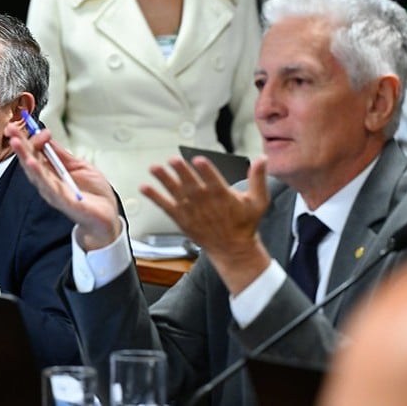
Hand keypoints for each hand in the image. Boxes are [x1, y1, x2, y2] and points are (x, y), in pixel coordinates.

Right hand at [5, 122, 120, 250]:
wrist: (106, 217)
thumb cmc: (93, 194)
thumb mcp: (78, 165)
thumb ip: (61, 154)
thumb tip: (47, 137)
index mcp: (51, 172)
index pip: (35, 153)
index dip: (33, 138)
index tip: (37, 127)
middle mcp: (48, 182)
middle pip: (30, 160)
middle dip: (20, 144)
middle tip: (10, 129)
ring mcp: (54, 192)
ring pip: (35, 173)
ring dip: (25, 156)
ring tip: (16, 143)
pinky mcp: (63, 201)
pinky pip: (49, 186)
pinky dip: (39, 174)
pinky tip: (32, 164)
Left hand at [140, 155, 271, 294]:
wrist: (233, 249)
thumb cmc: (245, 224)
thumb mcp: (258, 201)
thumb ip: (258, 178)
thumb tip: (262, 158)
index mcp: (223, 196)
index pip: (213, 180)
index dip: (206, 170)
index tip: (198, 160)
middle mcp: (205, 203)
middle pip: (191, 184)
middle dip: (181, 172)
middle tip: (172, 160)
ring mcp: (191, 211)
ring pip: (176, 192)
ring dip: (164, 180)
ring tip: (154, 168)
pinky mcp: (182, 218)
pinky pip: (165, 206)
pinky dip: (154, 197)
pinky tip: (144, 188)